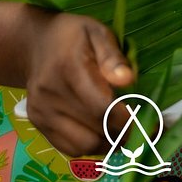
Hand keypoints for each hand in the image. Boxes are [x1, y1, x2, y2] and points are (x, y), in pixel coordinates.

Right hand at [23, 11, 134, 156]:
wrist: (35, 44)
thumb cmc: (73, 36)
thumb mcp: (96, 32)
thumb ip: (113, 56)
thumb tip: (128, 80)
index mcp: (68, 68)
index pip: (102, 108)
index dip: (127, 120)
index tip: (146, 121)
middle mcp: (50, 94)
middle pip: (95, 131)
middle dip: (122, 133)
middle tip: (138, 127)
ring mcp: (41, 112)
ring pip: (84, 146)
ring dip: (107, 143)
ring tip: (119, 129)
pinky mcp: (38, 124)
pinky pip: (70, 148)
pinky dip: (91, 145)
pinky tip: (100, 130)